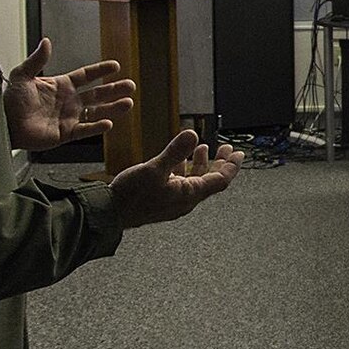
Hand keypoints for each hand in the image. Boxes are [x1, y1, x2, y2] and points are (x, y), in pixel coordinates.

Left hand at [3, 38, 134, 150]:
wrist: (3, 124)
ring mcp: (68, 118)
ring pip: (96, 112)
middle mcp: (68, 101)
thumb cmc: (9, 101)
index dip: (100, 71)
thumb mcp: (21, 76)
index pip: (86, 76)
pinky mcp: (65, 133)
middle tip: (131, 85)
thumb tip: (47, 41)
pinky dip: (97, 127)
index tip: (116, 66)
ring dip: (113, 108)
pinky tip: (109, 122)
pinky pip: (85, 130)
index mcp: (60, 85)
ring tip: (128, 102)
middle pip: (97, 94)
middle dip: (114, 90)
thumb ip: (37, 60)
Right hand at [108, 130, 240, 228]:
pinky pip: (180, 184)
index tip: (239, 153)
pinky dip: (183, 170)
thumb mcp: (154, 169)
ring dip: (200, 164)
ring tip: (203, 148)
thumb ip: (175, 152)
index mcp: (189, 195)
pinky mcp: (162, 200)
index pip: (220, 180)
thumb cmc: (131, 195)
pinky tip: (177, 160)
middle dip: (219, 162)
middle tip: (226, 148)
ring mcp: (173, 201)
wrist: (109, 214)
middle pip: (210, 180)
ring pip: (194, 181)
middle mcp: (185, 200)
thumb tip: (193, 134)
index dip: (231, 166)